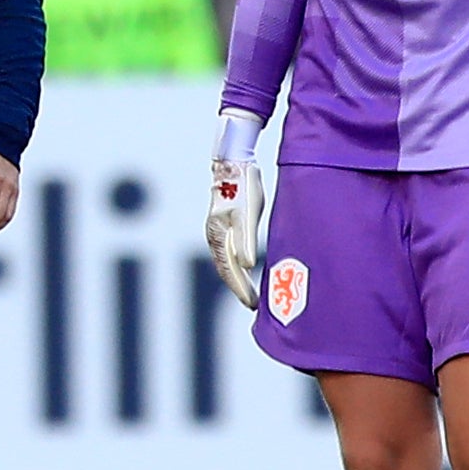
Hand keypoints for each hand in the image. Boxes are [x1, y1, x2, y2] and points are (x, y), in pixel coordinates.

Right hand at [204, 156, 263, 307]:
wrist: (234, 164)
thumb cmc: (244, 188)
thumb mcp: (248, 213)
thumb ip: (247, 240)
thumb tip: (248, 266)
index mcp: (218, 236)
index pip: (229, 270)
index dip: (240, 288)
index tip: (252, 304)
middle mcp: (214, 236)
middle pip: (226, 269)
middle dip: (239, 288)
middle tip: (254, 305)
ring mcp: (217, 231)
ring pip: (226, 262)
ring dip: (237, 279)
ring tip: (250, 293)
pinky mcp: (223, 225)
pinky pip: (228, 253)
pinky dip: (236, 266)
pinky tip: (245, 269)